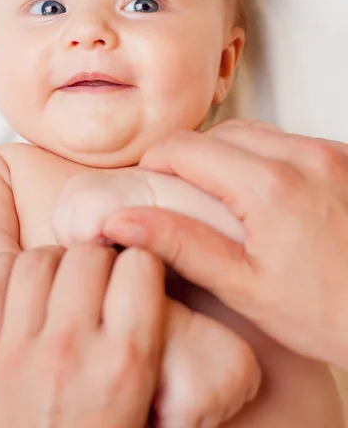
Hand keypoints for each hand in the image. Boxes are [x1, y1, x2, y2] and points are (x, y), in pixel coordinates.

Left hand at [0, 244, 165, 427]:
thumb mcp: (138, 406)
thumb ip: (144, 342)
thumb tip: (137, 281)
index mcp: (124, 366)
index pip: (138, 268)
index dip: (138, 265)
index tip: (132, 275)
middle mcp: (70, 350)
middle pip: (87, 256)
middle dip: (96, 259)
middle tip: (94, 279)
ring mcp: (18, 351)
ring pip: (37, 260)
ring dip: (52, 262)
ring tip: (57, 283)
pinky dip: (7, 272)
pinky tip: (21, 290)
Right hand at [103, 120, 347, 368]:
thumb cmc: (333, 314)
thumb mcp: (246, 287)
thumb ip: (180, 244)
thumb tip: (122, 219)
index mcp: (269, 187)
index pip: (184, 148)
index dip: (155, 164)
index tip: (149, 186)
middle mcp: (303, 156)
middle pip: (218, 133)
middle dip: (189, 157)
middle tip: (181, 195)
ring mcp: (330, 152)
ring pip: (252, 132)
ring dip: (225, 155)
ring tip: (220, 196)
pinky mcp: (346, 157)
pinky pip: (285, 141)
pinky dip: (261, 157)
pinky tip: (260, 194)